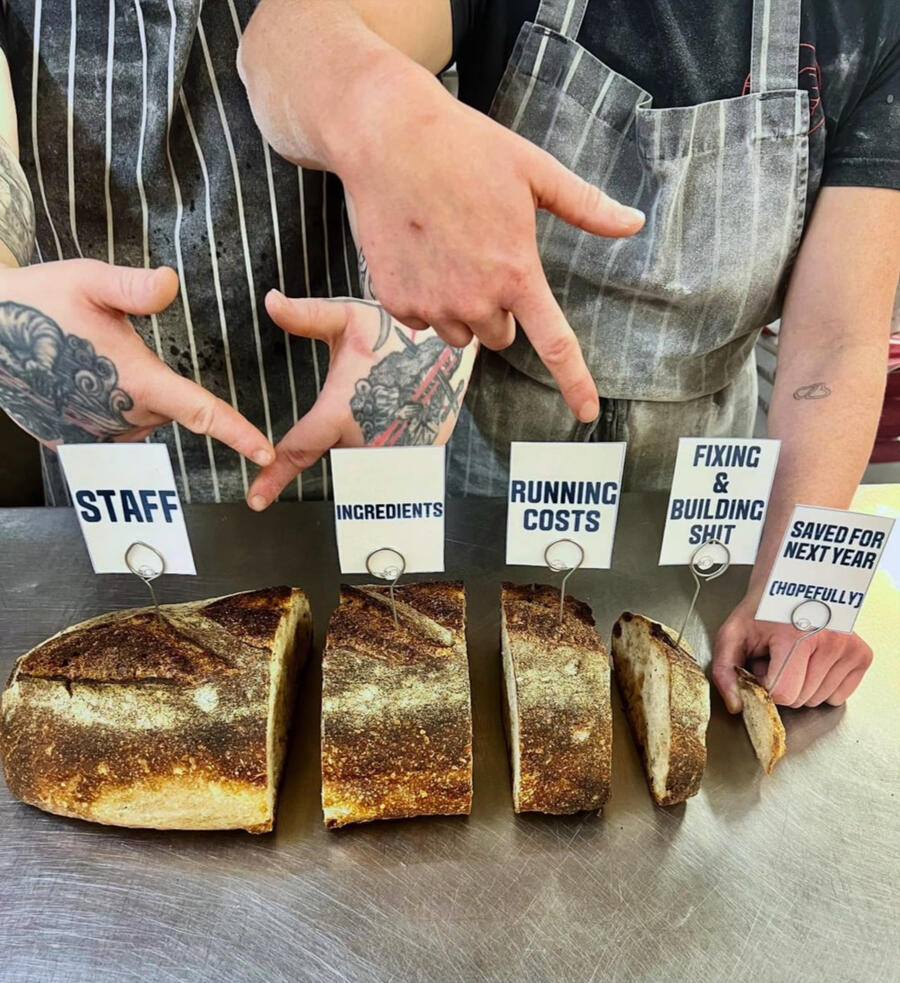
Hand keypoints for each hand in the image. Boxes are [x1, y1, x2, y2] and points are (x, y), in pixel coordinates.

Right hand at [0, 259, 274, 463]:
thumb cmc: (39, 300)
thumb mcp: (88, 280)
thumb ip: (132, 287)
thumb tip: (170, 282)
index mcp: (138, 381)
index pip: (202, 411)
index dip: (238, 433)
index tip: (266, 453)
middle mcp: (122, 416)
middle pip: (170, 407)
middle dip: (157, 381)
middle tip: (110, 346)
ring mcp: (95, 434)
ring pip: (141, 419)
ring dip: (131, 395)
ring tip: (89, 361)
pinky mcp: (70, 442)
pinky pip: (109, 429)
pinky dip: (105, 408)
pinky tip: (78, 382)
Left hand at [247, 291, 475, 508]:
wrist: (452, 344)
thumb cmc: (395, 329)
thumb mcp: (346, 318)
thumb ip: (305, 316)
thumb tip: (269, 300)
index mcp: (341, 410)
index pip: (299, 450)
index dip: (274, 476)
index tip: (256, 500)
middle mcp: (368, 439)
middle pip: (334, 449)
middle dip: (338, 427)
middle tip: (364, 390)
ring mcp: (398, 450)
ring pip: (363, 456)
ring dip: (364, 433)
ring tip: (384, 399)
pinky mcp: (422, 452)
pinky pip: (393, 454)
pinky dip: (391, 436)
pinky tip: (403, 407)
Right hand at [329, 62, 643, 422]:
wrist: (386, 138)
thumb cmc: (464, 147)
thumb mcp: (534, 170)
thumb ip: (585, 206)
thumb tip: (634, 222)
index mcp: (515, 272)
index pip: (554, 343)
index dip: (574, 381)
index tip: (587, 412)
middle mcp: (475, 299)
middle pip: (500, 335)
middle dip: (498, 309)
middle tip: (482, 256)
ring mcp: (432, 304)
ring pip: (459, 333)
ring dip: (460, 307)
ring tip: (446, 251)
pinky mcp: (396, 302)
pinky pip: (421, 321)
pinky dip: (424, 299)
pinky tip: (419, 255)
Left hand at [712, 597, 872, 710]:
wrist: (792, 586)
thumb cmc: (763, 610)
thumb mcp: (733, 633)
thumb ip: (724, 670)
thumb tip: (736, 706)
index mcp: (797, 636)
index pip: (783, 693)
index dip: (765, 684)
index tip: (762, 664)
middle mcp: (829, 641)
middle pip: (800, 699)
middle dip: (782, 684)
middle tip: (777, 656)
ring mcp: (849, 648)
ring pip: (818, 700)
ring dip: (801, 686)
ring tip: (794, 656)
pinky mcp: (861, 655)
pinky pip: (838, 697)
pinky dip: (822, 687)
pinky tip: (812, 661)